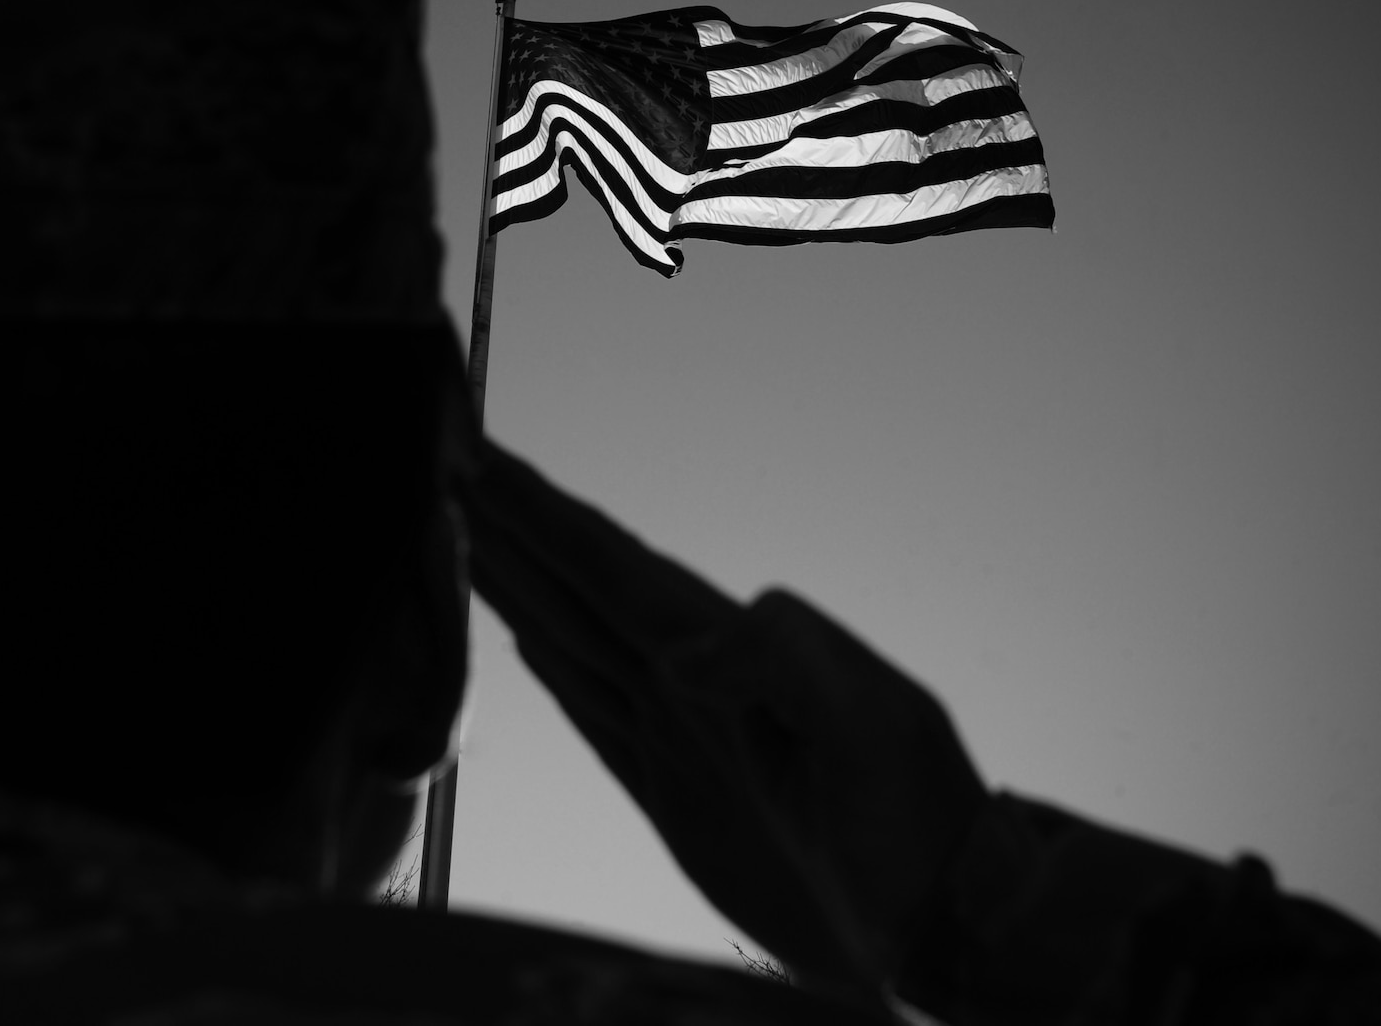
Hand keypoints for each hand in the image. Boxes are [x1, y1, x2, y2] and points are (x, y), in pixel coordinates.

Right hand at [456, 437, 985, 1002]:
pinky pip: (591, 711)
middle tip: (438, 470)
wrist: (941, 921)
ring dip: (515, 584)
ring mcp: (678, 734)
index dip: (544, 516)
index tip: (480, 460)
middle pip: (576, 588)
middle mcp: (690, 679)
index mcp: (728, 650)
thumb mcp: (877, 725)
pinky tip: (522, 636)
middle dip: (510, 531)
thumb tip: (688, 648)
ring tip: (460, 536)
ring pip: (571, 639)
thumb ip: (789, 663)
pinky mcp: (671, 794)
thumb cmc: (920, 822)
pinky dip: (548, 667)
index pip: (611, 567)